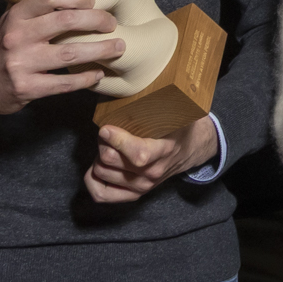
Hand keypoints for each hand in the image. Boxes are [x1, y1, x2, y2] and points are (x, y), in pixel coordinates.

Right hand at [0, 0, 122, 120]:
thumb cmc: (4, 47)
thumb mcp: (12, 20)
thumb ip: (37, 8)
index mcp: (16, 15)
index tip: (92, 2)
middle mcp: (17, 36)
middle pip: (65, 21)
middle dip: (96, 21)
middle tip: (112, 24)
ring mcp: (21, 64)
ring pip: (69, 54)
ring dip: (99, 50)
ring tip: (118, 47)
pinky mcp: (26, 88)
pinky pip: (64, 83)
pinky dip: (85, 78)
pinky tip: (97, 74)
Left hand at [83, 113, 213, 204]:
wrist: (190, 150)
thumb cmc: (177, 127)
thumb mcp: (175, 113)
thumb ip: (159, 104)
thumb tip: (136, 86)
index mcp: (164, 151)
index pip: (138, 155)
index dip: (117, 141)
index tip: (106, 128)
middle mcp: (151, 173)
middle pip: (110, 160)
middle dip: (102, 142)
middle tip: (107, 131)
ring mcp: (142, 187)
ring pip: (101, 172)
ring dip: (98, 156)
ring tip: (108, 145)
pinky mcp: (133, 195)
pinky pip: (101, 194)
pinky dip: (92, 178)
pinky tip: (100, 164)